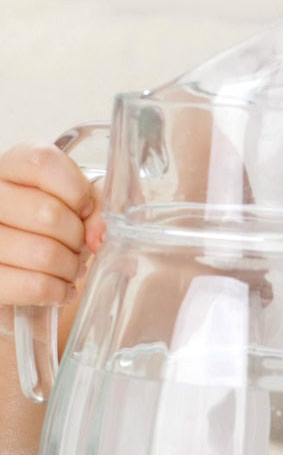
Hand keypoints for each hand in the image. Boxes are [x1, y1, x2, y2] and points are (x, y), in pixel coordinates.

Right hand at [0, 142, 102, 311]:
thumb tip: (98, 234)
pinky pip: (33, 286)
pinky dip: (57, 291)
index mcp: (12, 166)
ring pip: (43, 253)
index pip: (43, 163)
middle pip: (48, 214)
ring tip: (70, 269)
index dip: (77, 191)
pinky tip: (60, 289)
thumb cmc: (51, 226)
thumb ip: (94, 204)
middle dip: (77, 238)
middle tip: (78, 247)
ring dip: (69, 267)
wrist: (22, 264)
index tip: (85, 210)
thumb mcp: (75, 201)